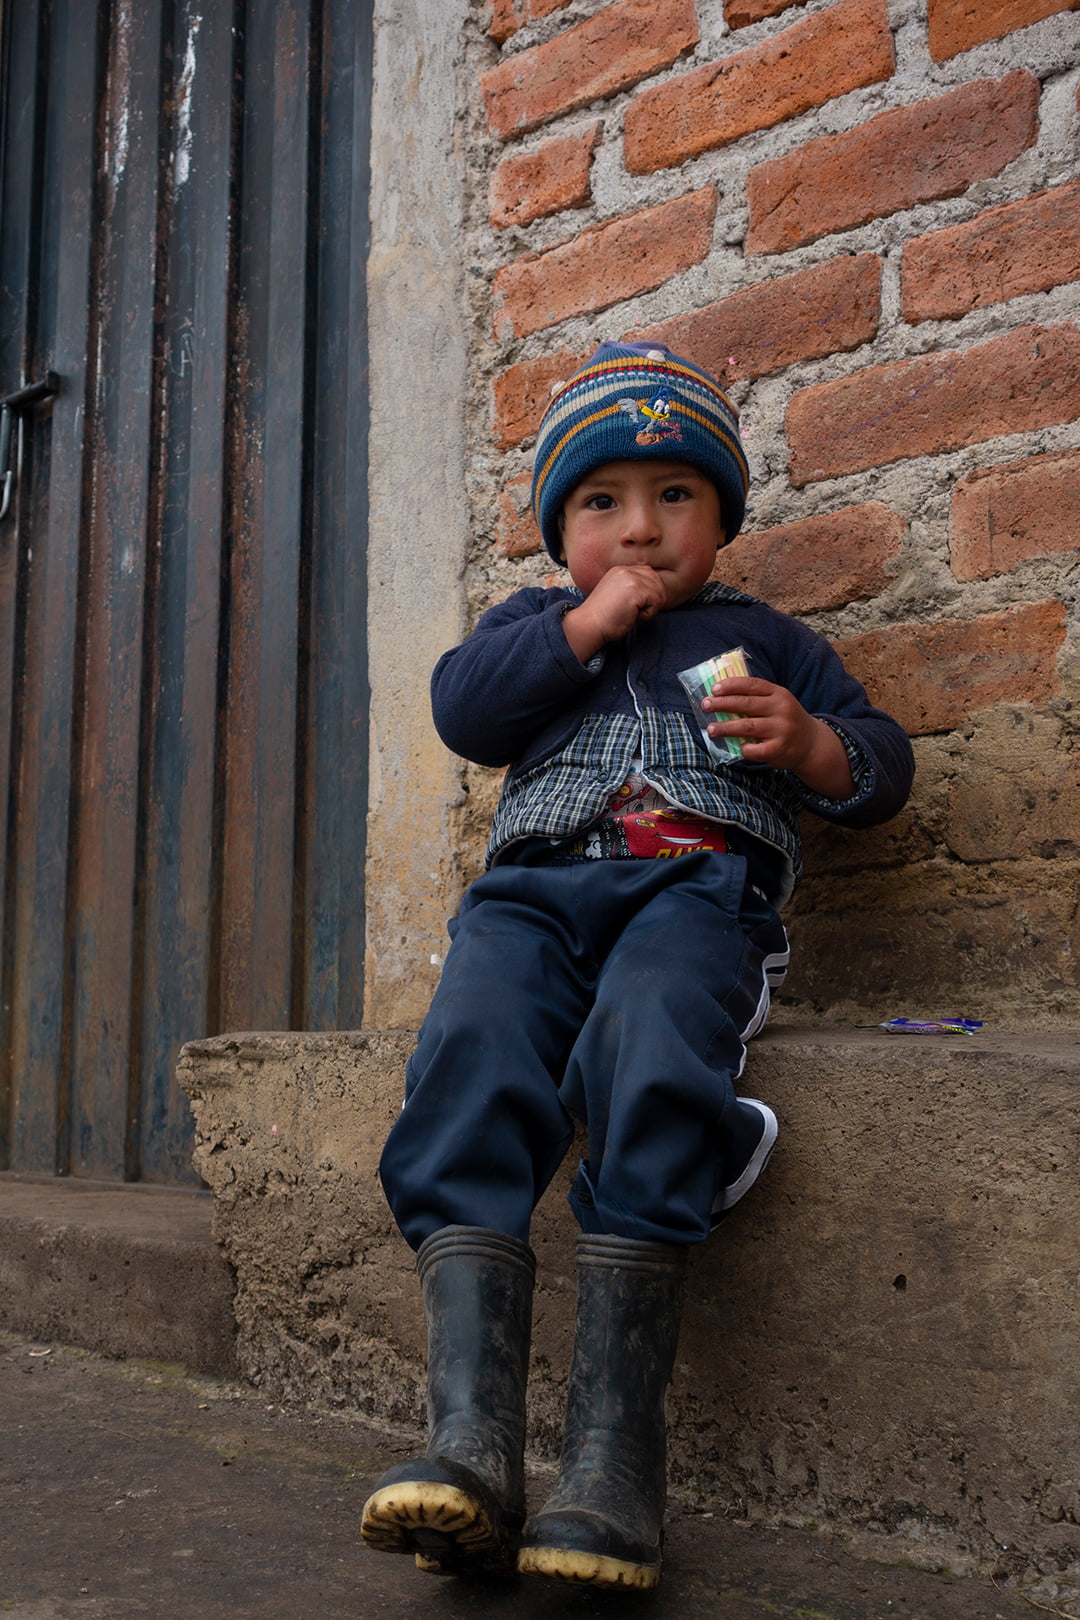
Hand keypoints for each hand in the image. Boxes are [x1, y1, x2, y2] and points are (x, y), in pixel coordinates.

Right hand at [561, 566, 667, 662]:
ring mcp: (631, 578)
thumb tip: (657, 593)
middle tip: (637, 612)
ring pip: (658, 593)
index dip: (650, 591)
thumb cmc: (603, 618)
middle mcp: (626, 571)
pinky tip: (632, 616)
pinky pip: (656, 602)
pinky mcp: (636, 590)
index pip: (649, 574)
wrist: (588, 625)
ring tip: (633, 614)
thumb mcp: (618, 596)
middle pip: (657, 581)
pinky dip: (648, 614)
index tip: (638, 606)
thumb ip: (633, 589)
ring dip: (650, 608)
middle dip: (653, 599)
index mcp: (620, 571)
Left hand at [704, 677, 855, 797]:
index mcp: (779, 694)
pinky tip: (739, 747)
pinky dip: (744, 748)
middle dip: (722, 704)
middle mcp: (782, 709)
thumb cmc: (786, 721)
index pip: (752, 685)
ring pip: (747, 726)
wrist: (811, 745)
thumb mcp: (778, 704)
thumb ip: (757, 699)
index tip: (714, 688)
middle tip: (706, 705)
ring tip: (711, 729)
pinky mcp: (779, 749)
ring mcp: (781, 729)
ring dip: (725, 727)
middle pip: (746, 704)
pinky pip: (755, 749)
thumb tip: (721, 697)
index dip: (731, 685)